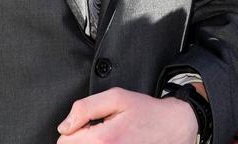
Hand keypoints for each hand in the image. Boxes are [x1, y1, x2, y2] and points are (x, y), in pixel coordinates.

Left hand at [57, 87, 196, 143]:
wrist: (172, 128)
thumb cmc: (146, 112)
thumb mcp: (117, 97)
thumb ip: (85, 108)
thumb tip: (64, 126)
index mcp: (102, 139)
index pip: (64, 141)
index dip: (75, 127)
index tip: (91, 122)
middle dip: (81, 139)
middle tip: (99, 129)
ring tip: (106, 139)